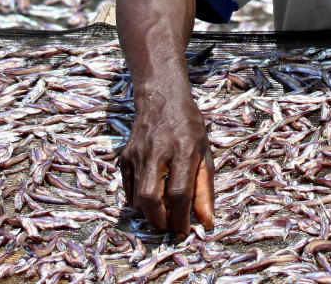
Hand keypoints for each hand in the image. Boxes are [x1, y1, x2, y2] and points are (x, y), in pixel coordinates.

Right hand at [119, 84, 215, 233]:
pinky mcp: (124, 157)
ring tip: (162, 215)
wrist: (161, 98)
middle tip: (169, 228)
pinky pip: (127, 190)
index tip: (184, 231)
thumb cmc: (188, 126)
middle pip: (151, 198)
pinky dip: (138, 202)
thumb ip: (204, 189)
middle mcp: (157, 152)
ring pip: (137, 198)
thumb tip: (206, 222)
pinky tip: (150, 201)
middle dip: (159, 221)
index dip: (181, 218)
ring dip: (149, 214)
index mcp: (184, 150)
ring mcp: (137, 154)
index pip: (179, 192)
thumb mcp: (204, 153)